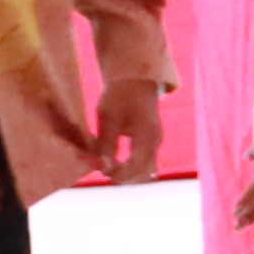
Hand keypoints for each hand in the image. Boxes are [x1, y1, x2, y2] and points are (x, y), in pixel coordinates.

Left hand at [95, 48, 166, 182]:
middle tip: (99, 165)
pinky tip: (110, 159)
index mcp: (147, 137)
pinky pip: (141, 164)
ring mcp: (154, 144)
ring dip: (124, 173)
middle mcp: (155, 144)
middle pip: (141, 176)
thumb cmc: (120, 95)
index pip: (135, 168)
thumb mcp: (108, 118)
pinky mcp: (150, 143)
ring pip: (143, 172)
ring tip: (104, 163)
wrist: (134, 78)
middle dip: (120, 176)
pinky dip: (127, 166)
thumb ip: (106, 144)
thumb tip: (102, 167)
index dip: (116, 173)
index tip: (98, 166)